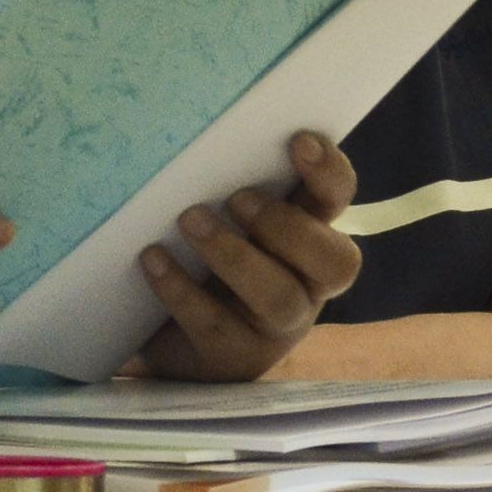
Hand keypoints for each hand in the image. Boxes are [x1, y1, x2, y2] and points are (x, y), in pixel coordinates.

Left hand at [129, 135, 361, 379]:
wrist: (170, 338)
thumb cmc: (208, 263)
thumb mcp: (231, 224)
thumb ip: (238, 189)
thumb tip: (206, 134)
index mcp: (312, 237)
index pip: (339, 201)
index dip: (329, 173)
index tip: (299, 141)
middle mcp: (308, 286)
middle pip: (333, 262)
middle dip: (287, 227)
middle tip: (238, 199)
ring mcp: (276, 329)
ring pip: (279, 298)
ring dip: (235, 256)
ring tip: (191, 220)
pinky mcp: (235, 358)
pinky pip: (214, 325)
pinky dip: (180, 288)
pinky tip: (152, 259)